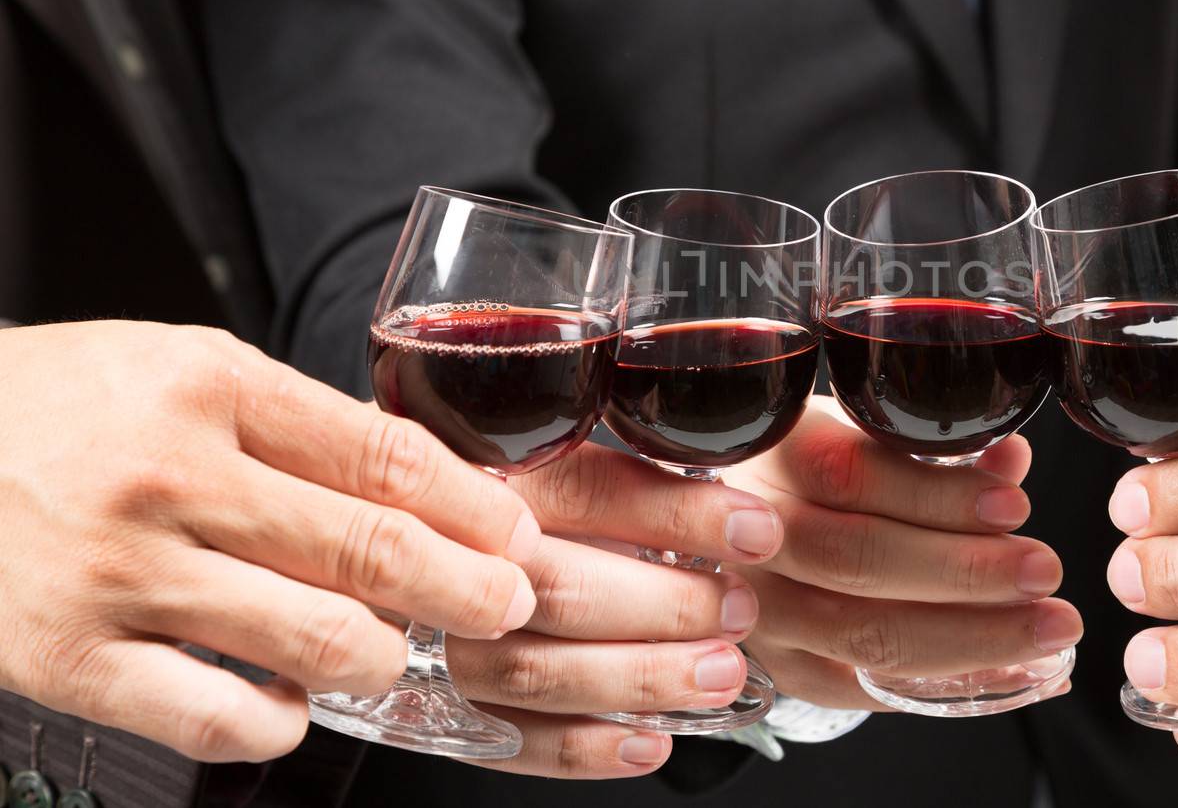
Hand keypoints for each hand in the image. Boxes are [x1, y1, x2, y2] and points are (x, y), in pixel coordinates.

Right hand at [0, 322, 537, 761]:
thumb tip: (427, 484)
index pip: (385, 456)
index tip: (518, 538)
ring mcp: (119, 574)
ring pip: (314, 640)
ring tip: (395, 650)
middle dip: (467, 590)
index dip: (475, 510)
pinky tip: (295, 703)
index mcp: (211, 386)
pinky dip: (283, 722)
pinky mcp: (70, 660)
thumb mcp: (184, 368)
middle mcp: (172, 478)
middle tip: (508, 606)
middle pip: (368, 550)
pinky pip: (219, 719)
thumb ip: (297, 422)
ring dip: (383, 658)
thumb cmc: (68, 405)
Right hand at [442, 440, 785, 777]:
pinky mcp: (437, 709)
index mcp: (490, 480)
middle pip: (565, 586)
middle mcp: (456, 558)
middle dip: (668, 607)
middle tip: (738, 611)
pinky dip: (591, 750)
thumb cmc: (494, 518)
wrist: (379, 565)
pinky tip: (652, 741)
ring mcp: (438, 640)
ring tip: (718, 674)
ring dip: (643, 678)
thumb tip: (733, 513)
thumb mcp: (550, 471)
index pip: (592, 490)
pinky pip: (515, 740)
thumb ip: (621, 484)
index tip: (755, 531)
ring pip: (540, 670)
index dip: (682, 515)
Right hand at [722, 397, 1080, 709]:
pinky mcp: (784, 668)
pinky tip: (1011, 670)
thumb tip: (1008, 461)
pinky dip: (945, 683)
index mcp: (773, 455)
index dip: (935, 494)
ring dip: (970, 636)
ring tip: (1047, 627)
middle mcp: (749, 536)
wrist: (738, 532)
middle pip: (857, 559)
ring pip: (864, 634)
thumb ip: (928, 449)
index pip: (851, 474)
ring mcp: (760, 611)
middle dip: (964, 571)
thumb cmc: (814, 472)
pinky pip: (866, 690)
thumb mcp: (859, 435)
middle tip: (1044, 571)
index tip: (1013, 504)